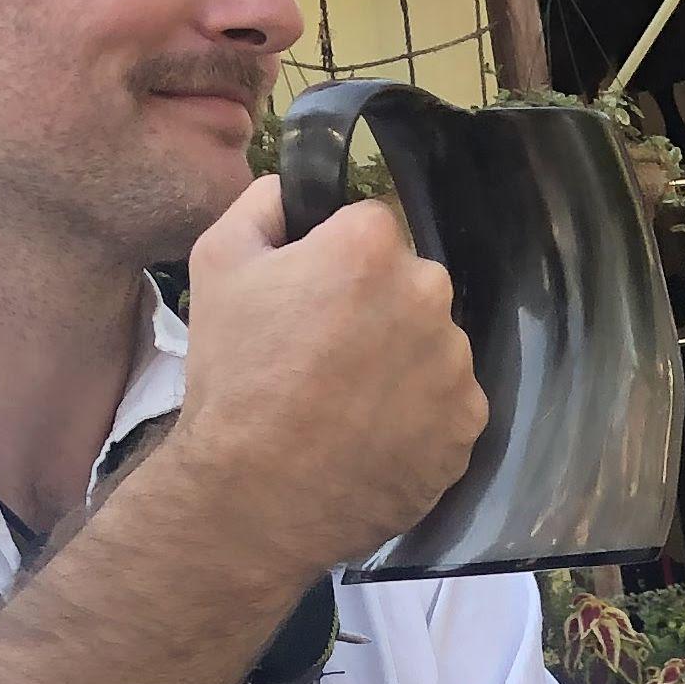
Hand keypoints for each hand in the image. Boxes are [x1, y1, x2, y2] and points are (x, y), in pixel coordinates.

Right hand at [170, 173, 487, 568]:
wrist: (256, 494)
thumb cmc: (233, 377)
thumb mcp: (218, 262)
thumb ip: (265, 203)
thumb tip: (296, 189)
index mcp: (373, 247)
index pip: (372, 226)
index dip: (338, 260)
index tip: (313, 298)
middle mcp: (429, 296)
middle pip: (410, 285)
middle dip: (378, 309)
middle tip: (326, 357)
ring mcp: (455, 365)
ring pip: (433, 346)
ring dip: (402, 363)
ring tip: (347, 405)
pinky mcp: (467, 426)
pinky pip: (447, 405)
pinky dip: (418, 417)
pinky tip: (372, 436)